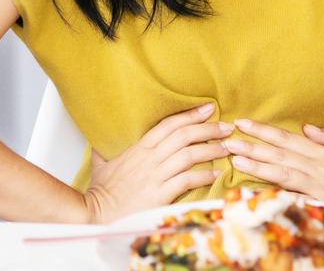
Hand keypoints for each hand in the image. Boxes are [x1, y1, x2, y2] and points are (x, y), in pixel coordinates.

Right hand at [82, 103, 233, 222]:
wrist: (95, 215)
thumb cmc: (101, 193)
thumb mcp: (101, 165)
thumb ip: (103, 151)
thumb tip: (98, 144)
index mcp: (139, 148)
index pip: (169, 124)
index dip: (190, 114)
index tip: (208, 108)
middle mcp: (149, 158)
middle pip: (184, 136)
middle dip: (209, 129)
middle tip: (227, 127)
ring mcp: (155, 176)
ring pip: (189, 155)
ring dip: (212, 150)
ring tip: (228, 148)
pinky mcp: (160, 195)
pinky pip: (187, 180)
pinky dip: (204, 176)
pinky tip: (216, 174)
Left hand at [223, 119, 323, 208]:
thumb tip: (306, 127)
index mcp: (321, 152)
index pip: (286, 138)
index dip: (263, 130)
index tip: (242, 123)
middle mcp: (317, 166)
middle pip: (279, 154)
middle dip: (253, 147)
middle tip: (230, 141)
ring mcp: (315, 185)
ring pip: (281, 173)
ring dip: (256, 166)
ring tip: (235, 160)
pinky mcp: (314, 203)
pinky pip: (288, 195)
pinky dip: (271, 191)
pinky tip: (252, 188)